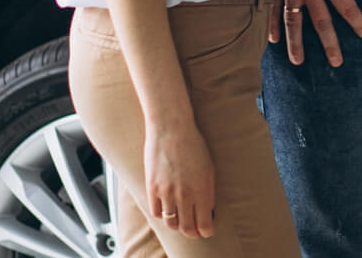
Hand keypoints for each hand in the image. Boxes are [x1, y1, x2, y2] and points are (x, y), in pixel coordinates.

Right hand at [144, 119, 213, 238]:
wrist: (172, 130)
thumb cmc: (194, 145)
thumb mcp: (209, 167)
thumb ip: (208, 190)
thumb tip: (208, 209)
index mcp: (203, 189)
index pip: (205, 223)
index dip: (206, 231)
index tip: (207, 232)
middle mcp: (185, 194)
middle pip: (187, 227)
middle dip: (193, 233)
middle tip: (195, 233)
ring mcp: (167, 193)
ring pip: (171, 223)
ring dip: (177, 225)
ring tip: (181, 222)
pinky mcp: (152, 189)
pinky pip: (156, 212)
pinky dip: (162, 215)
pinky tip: (166, 211)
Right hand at [269, 0, 361, 66]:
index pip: (347, 6)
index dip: (358, 22)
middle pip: (321, 23)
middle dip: (330, 44)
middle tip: (336, 63)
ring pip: (294, 23)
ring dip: (296, 43)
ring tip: (298, 62)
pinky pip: (273, 10)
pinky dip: (272, 25)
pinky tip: (272, 41)